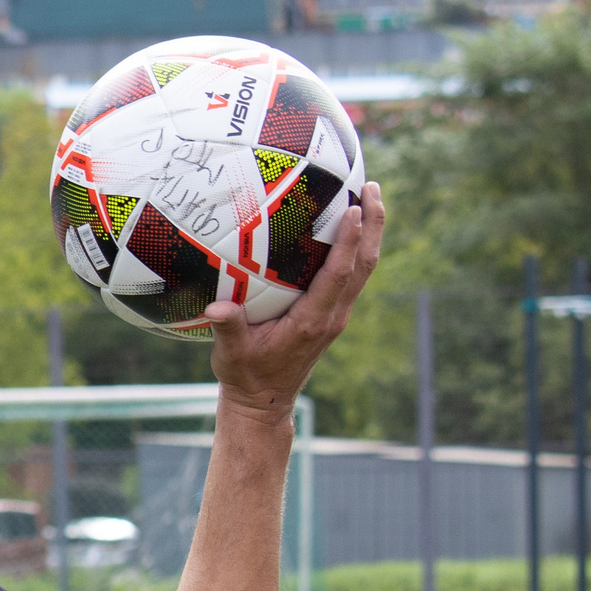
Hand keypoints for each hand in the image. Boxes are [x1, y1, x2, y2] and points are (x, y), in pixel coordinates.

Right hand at [207, 182, 384, 422]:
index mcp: (313, 321)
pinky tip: (346, 229)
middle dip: (373, 225)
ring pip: (363, 269)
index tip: (354, 209)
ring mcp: (335, 315)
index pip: (338, 275)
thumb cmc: (246, 376)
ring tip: (368, 197)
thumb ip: (228, 327)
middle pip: (365, 264)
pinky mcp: (331, 315)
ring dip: (370, 233)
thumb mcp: (231, 354)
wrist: (264, 403)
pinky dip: (355, 248)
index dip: (349, 241)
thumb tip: (217, 307)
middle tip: (370, 187)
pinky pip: (350, 275)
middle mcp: (332, 316)